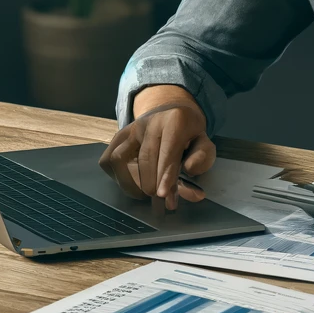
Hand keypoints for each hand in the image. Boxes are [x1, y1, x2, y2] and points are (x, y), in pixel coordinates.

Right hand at [98, 101, 214, 209]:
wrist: (171, 111)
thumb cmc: (189, 134)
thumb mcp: (204, 142)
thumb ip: (203, 157)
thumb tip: (190, 170)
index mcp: (176, 120)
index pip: (168, 151)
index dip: (165, 175)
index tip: (163, 196)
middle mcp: (150, 121)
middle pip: (145, 157)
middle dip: (151, 183)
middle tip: (160, 201)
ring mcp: (131, 128)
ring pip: (120, 158)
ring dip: (130, 182)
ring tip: (145, 194)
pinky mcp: (118, 136)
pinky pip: (108, 159)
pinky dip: (116, 176)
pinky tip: (131, 183)